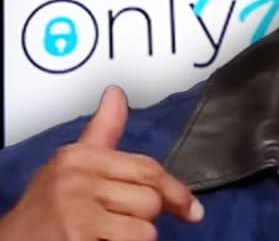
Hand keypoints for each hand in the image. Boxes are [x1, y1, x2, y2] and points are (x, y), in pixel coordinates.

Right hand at [0, 86, 202, 239]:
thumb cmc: (44, 211)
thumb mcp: (70, 165)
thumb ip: (102, 132)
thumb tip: (116, 95)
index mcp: (81, 157)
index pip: (148, 170)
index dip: (176, 191)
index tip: (191, 209)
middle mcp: (78, 179)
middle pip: (151, 200)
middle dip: (144, 218)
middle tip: (119, 225)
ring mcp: (77, 210)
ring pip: (145, 229)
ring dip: (131, 239)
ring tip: (104, 236)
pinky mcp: (78, 238)